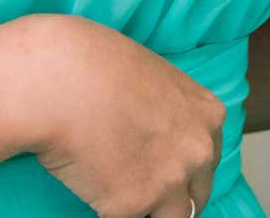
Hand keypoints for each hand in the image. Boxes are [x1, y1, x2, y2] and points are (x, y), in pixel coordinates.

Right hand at [4, 15, 224, 217]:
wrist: (61, 81)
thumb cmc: (97, 67)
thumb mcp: (155, 79)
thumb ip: (169, 112)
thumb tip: (155, 133)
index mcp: (208, 116)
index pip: (208, 159)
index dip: (185, 169)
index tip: (166, 173)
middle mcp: (198, 151)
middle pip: (197, 195)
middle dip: (174, 198)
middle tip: (145, 194)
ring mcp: (168, 181)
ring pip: (172, 217)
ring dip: (148, 212)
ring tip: (119, 199)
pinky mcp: (132, 204)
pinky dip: (108, 211)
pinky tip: (90, 190)